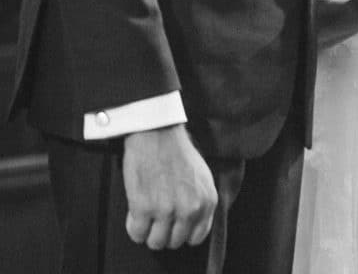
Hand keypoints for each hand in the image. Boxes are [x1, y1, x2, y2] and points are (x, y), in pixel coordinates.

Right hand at [123, 124, 217, 250]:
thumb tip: (192, 224)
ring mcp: (166, 210)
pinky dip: (134, 226)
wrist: (157, 131)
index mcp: (207, 201)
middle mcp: (189, 209)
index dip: (183, 232)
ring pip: (156, 242)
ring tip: (146, 215)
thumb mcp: (202, 176)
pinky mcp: (143, 208)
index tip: (174, 225)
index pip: (197, 237)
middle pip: (174, 242)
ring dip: (149, 232)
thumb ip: (200, 201)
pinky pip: (137, 234)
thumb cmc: (178, 150)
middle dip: (164, 232)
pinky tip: (135, 212)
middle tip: (157, 217)